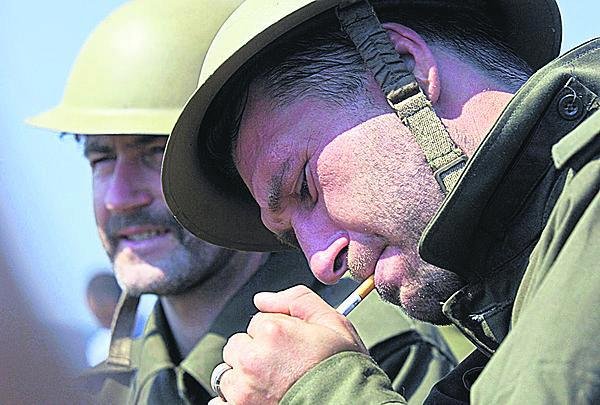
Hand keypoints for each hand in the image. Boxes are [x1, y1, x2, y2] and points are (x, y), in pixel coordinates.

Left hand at [216, 285, 366, 403]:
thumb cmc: (344, 370)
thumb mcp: (333, 324)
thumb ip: (296, 300)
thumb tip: (263, 299)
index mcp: (272, 332)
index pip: (257, 322)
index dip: (277, 334)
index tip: (291, 349)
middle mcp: (251, 360)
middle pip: (238, 346)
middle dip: (255, 353)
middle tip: (281, 368)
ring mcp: (242, 390)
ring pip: (227, 374)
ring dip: (243, 379)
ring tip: (272, 386)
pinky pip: (219, 402)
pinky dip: (234, 401)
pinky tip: (258, 400)